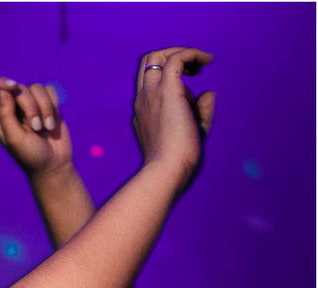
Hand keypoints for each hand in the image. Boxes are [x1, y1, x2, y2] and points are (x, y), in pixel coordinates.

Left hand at [0, 77, 72, 176]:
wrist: (53, 163)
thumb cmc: (30, 154)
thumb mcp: (14, 138)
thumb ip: (6, 115)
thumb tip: (4, 90)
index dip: (1, 83)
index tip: (14, 87)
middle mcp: (10, 106)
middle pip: (18, 88)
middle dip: (30, 106)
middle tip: (36, 128)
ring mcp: (28, 103)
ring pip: (36, 88)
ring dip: (45, 108)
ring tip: (45, 128)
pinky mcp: (45, 102)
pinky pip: (49, 90)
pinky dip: (53, 106)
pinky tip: (52, 123)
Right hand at [131, 47, 215, 184]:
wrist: (168, 169)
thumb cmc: (178, 159)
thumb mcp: (191, 131)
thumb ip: (199, 111)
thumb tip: (208, 93)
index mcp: (144, 110)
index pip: (150, 79)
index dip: (171, 73)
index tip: (192, 78)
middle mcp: (143, 99)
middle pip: (148, 62)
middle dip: (172, 55)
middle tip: (194, 66)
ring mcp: (152, 94)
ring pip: (157, 56)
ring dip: (181, 52)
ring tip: (202, 62)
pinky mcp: (167, 92)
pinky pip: (176, 60)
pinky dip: (192, 54)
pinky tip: (207, 61)